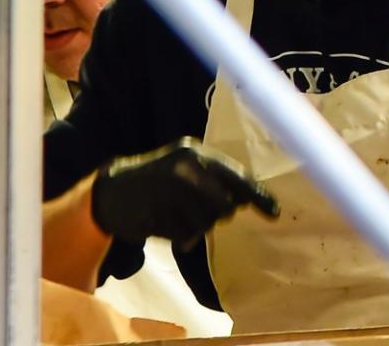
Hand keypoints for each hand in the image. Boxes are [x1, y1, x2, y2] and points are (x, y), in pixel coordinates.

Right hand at [91, 137, 278, 245]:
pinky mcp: (155, 213)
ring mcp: (168, 191)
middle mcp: (184, 169)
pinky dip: (180, 235)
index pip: (236, 176)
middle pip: (224, 206)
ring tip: (177, 214)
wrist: (113, 191)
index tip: (275, 213)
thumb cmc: (159, 180)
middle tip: (198, 210)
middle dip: (217, 214)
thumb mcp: (188, 169)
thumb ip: (217, 180)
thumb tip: (250, 200)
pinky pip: (184, 235)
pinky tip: (165, 222)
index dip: (257, 196)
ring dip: (196, 226)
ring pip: (206, 223)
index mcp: (196, 153)